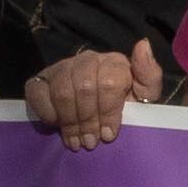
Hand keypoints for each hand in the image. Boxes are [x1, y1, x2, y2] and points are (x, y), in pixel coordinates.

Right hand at [31, 40, 158, 148]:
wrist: (97, 119)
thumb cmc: (124, 108)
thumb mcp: (145, 97)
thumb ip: (149, 75)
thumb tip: (142, 44)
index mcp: (114, 62)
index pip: (108, 82)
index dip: (108, 112)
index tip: (109, 134)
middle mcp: (87, 59)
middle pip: (84, 88)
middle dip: (88, 120)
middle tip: (90, 142)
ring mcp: (63, 67)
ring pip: (62, 91)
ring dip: (70, 121)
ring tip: (76, 141)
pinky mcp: (41, 79)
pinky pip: (37, 92)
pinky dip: (47, 112)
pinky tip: (56, 125)